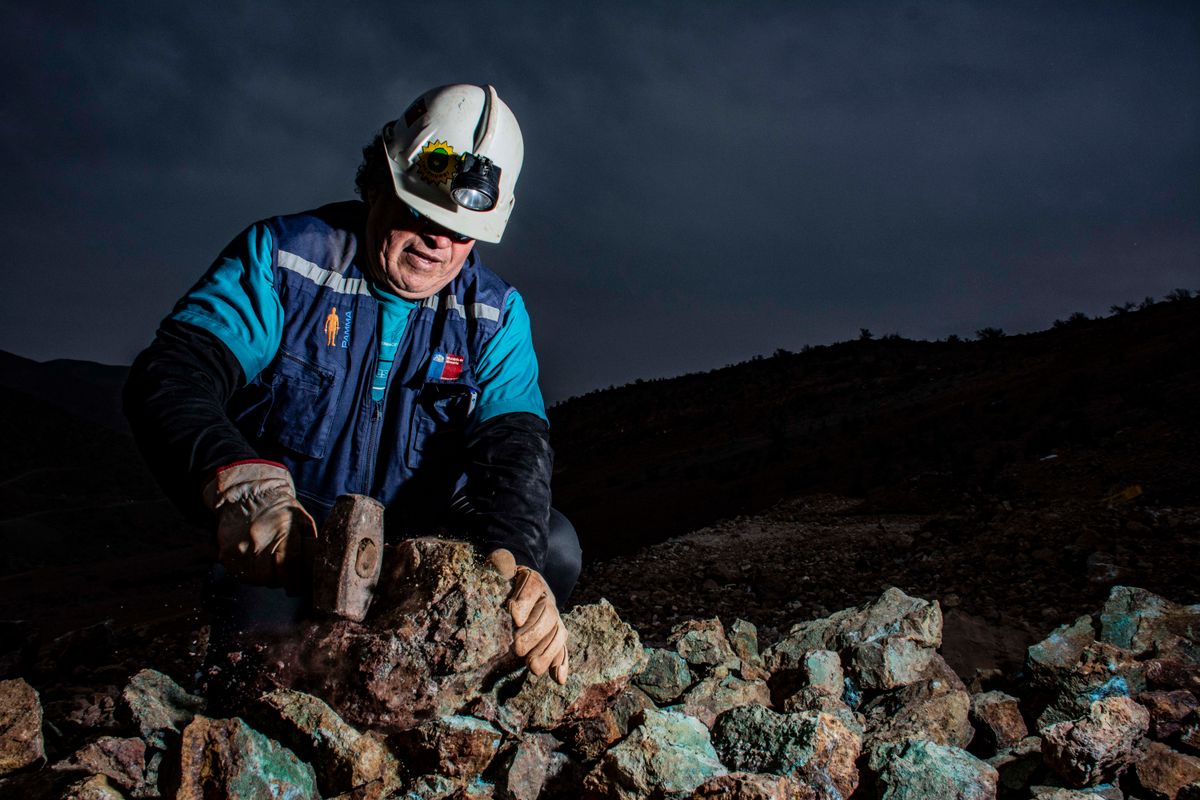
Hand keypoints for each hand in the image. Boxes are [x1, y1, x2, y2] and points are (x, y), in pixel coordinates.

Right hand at [203, 461, 316, 588]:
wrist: (245, 495)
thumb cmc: (278, 508)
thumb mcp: (300, 518)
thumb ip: (309, 541)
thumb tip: (316, 566)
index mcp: (282, 530)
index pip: (291, 565)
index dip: (296, 582)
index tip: (297, 587)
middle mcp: (259, 540)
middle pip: (271, 577)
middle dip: (280, 580)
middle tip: (283, 575)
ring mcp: (241, 547)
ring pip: (255, 579)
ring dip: (264, 578)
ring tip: (269, 566)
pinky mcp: (226, 552)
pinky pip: (240, 574)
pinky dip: (249, 574)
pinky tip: (255, 564)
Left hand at [489, 549, 568, 684]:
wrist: (523, 583)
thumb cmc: (507, 577)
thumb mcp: (502, 565)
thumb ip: (501, 562)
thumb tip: (499, 559)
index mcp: (533, 580)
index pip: (531, 587)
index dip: (524, 601)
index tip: (513, 615)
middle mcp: (548, 600)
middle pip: (546, 615)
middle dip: (533, 633)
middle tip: (517, 647)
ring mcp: (554, 618)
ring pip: (557, 634)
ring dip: (546, 652)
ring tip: (532, 667)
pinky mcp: (555, 635)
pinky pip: (562, 649)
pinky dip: (561, 664)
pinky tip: (558, 679)